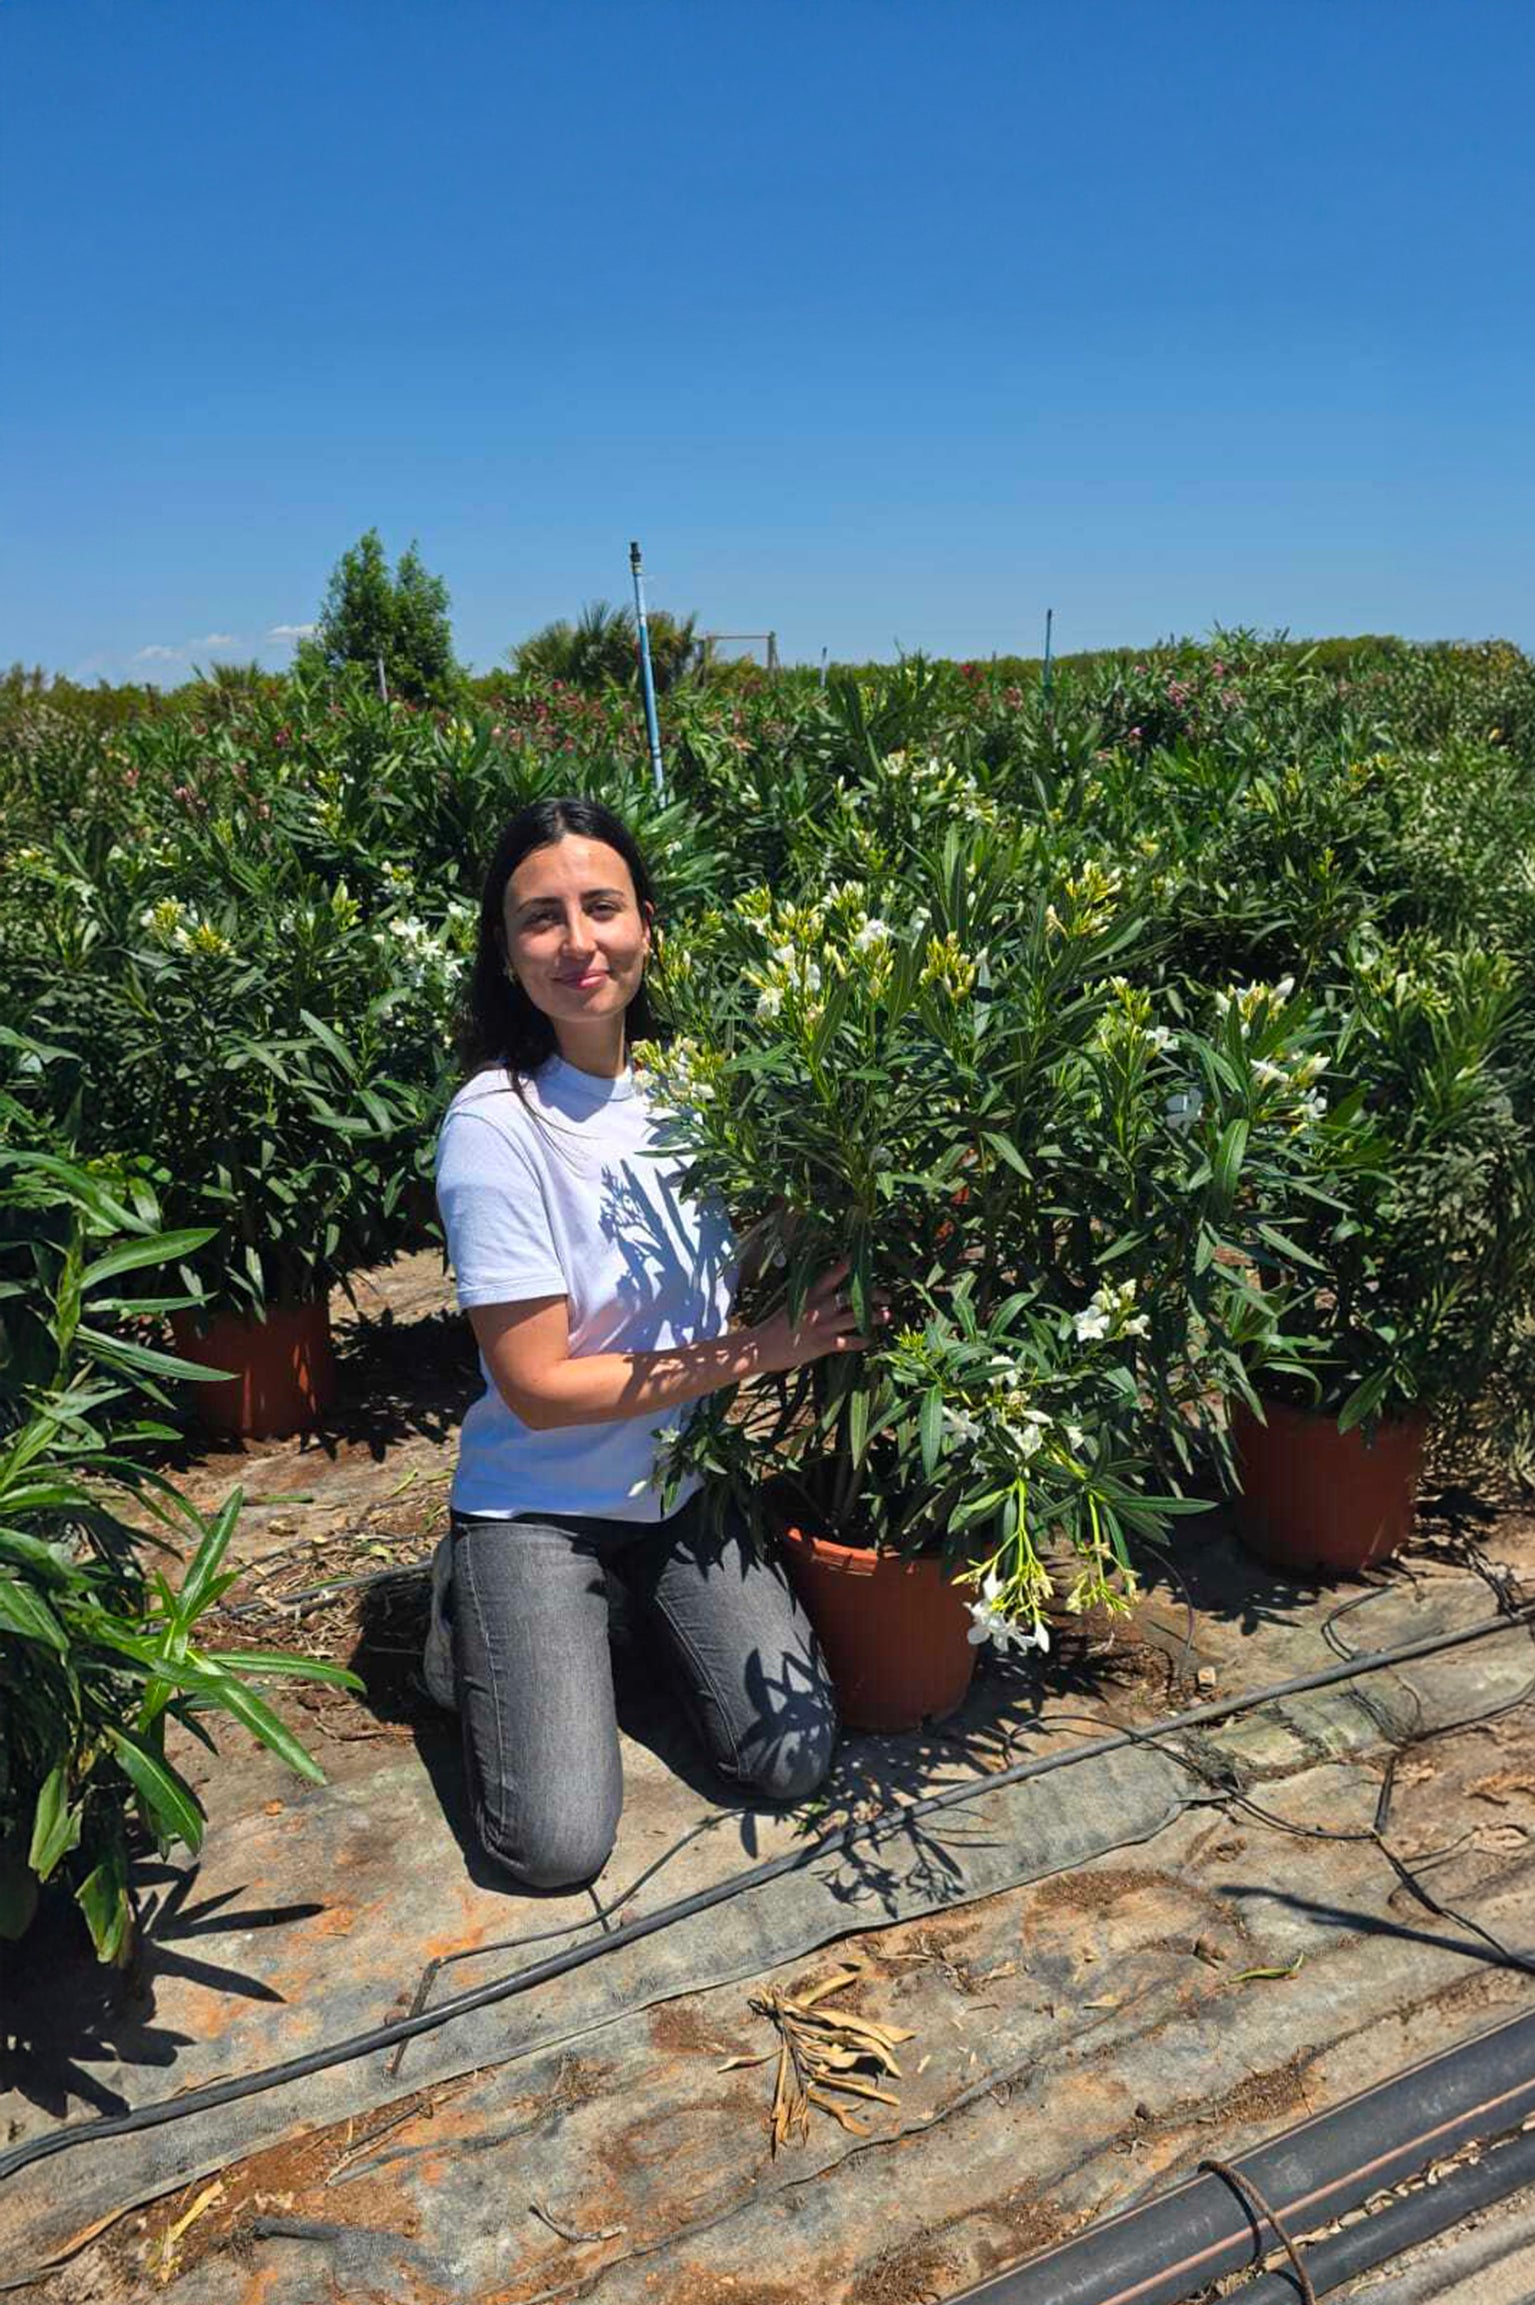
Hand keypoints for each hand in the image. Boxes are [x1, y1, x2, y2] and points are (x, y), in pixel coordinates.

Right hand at [751, 1258, 888, 1374]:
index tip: (863, 1257)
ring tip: (887, 1316)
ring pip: (855, 1318)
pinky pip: (848, 1342)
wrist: (759, 1348)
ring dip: (875, 1317)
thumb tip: (829, 1293)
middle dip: (873, 1294)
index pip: (832, 1274)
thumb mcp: (792, 1305)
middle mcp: (818, 1307)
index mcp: (809, 1294)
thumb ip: (811, 1298)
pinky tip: (869, 1341)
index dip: (849, 1265)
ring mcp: (821, 1326)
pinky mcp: (822, 1344)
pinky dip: (861, 1341)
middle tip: (887, 1296)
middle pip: (851, 1296)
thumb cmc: (775, 1326)